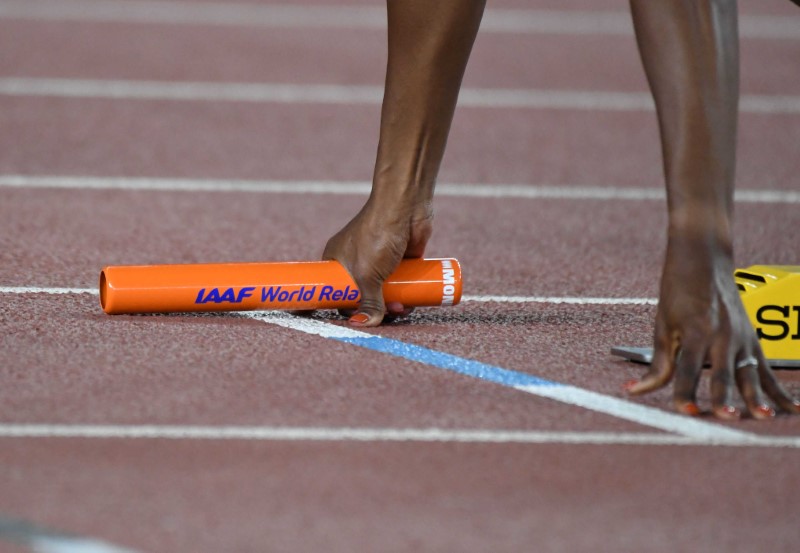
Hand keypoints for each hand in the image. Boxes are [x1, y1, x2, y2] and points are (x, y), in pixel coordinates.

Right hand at [322, 201, 432, 326]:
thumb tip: (364, 324)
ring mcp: (379, 261)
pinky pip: (401, 284)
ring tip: (401, 309)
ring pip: (383, 292)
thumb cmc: (376, 235)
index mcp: (337, 261)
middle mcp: (356, 262)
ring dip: (391, 306)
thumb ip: (367, 301)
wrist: (404, 207)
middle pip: (361, 295)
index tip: (353, 321)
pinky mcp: (400, 260)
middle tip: (384, 316)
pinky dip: (405, 295)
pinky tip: (412, 303)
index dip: (342, 307)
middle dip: (372, 309)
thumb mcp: (367, 275)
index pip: (334, 291)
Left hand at [625, 237, 799, 418]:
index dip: (685, 390)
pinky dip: (780, 392)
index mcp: (695, 330)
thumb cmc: (678, 291)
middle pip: (723, 372)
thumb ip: (658, 362)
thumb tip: (635, 390)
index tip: (685, 410)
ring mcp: (741, 339)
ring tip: (762, 417)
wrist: (705, 258)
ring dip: (756, 397)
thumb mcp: (662, 324)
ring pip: (750, 374)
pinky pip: (767, 371)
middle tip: (727, 417)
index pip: (688, 368)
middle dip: (724, 397)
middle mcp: (721, 336)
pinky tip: (792, 411)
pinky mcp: (753, 341)